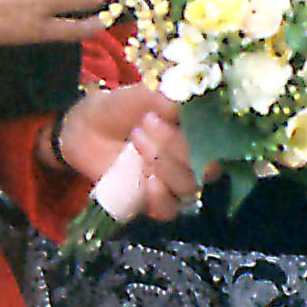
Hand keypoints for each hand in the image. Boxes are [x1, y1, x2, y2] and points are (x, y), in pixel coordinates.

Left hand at [49, 86, 194, 220]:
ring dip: (165, 166)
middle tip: (143, 124)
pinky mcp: (152, 201)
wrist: (87, 127)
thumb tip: (186, 108)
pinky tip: (146, 180)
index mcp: (198, 134)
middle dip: (175, 146)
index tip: (170, 114)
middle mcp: (192, 160)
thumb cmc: (120, 108)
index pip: (219, 143)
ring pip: (188, 188)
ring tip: (137, 141)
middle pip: (207, 169)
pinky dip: (159, 197)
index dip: (202, 133)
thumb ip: (167, 101)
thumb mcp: (143, 95)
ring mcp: (173, 183)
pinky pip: (168, 211)